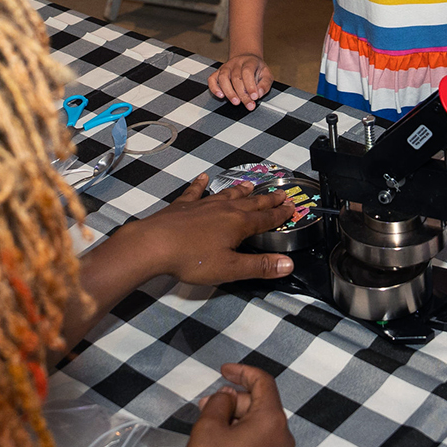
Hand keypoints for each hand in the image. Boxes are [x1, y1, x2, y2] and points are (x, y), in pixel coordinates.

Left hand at [130, 174, 296, 283]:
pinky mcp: (183, 205)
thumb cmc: (192, 259)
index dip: (280, 214)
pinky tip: (203, 178)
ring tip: (251, 185)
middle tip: (281, 193)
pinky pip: (196, 191)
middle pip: (251, 202)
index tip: (292, 207)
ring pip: (227, 194)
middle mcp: (224, 209)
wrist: (154, 244)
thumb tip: (288, 264)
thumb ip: (260, 266)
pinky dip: (200, 185)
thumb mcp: (230, 268)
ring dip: (241, 190)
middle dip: (267, 199)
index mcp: (238, 224)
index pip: (265, 218)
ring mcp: (203, 204)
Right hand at [183, 364, 293, 446]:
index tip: (223, 370)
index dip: (242, 371)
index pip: (263, 382)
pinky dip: (240, 434)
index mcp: (272, 420)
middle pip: (260, 403)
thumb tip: (226, 397)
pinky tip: (220, 442)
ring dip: (234, 417)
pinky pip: (258, 441)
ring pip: (257, 423)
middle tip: (206, 405)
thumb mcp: (208, 430)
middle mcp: (282, 436)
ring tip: (208, 424)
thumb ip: (219, 404)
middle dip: (232, 399)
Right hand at [209, 54, 272, 110]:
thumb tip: (259, 93)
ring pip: (223, 78)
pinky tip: (220, 95)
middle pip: (236, 78)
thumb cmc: (256, 69)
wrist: (246, 59)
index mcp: (249, 61)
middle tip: (249, 105)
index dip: (250, 86)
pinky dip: (214, 88)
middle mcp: (236, 63)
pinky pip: (212, 79)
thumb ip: (265, 84)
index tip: (254, 97)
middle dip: (242, 94)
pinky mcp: (218, 72)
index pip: (247, 72)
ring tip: (236, 102)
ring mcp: (226, 67)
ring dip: (229, 92)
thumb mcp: (266, 74)